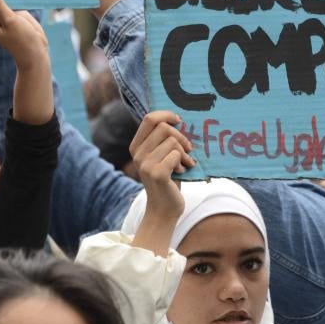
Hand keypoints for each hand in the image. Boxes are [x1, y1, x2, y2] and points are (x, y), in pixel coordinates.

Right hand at [129, 111, 195, 252]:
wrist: (163, 209)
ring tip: (185, 164)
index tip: (179, 120)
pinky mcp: (157, 173)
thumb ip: (163, 140)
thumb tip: (178, 118)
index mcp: (136, 146)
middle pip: (164, 127)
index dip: (166, 115)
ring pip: (173, 142)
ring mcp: (145, 164)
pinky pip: (176, 154)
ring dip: (185, 153)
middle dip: (181, 137)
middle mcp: (137, 154)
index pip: (149, 118)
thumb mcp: (161, 156)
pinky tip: (182, 172)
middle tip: (188, 149)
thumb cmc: (167, 179)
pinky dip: (184, 162)